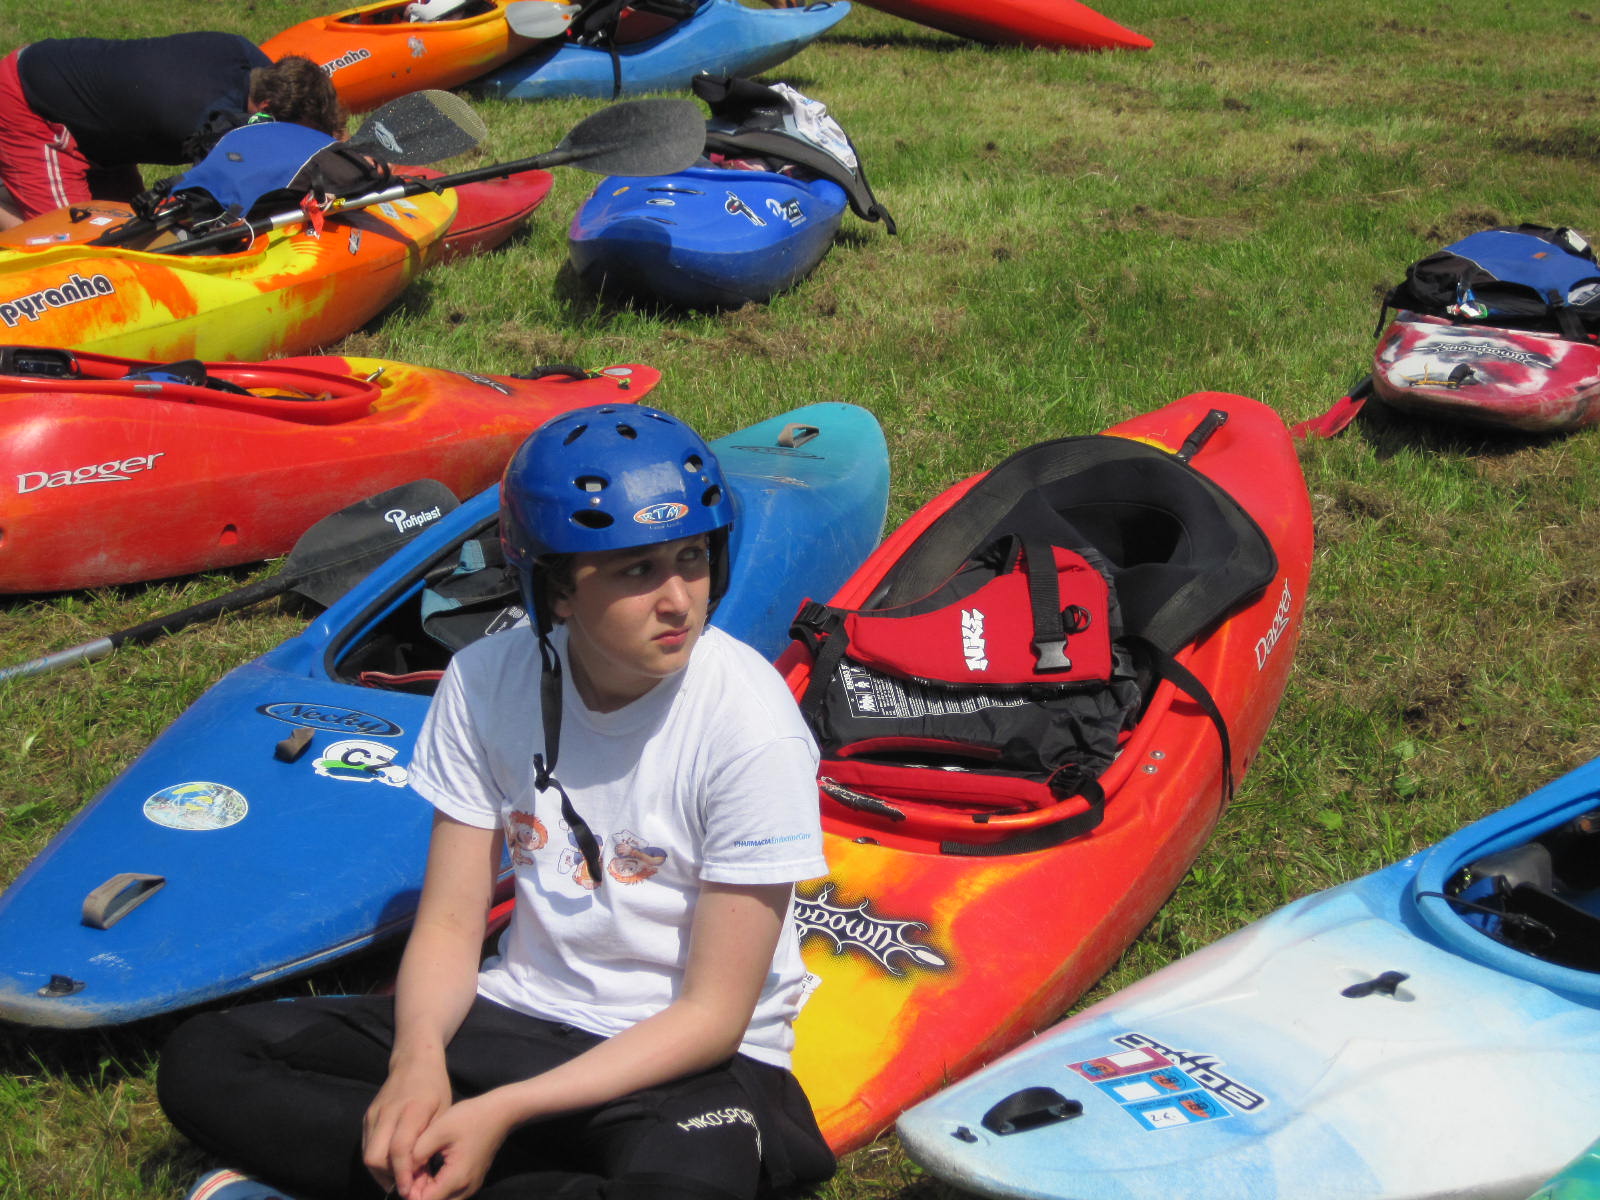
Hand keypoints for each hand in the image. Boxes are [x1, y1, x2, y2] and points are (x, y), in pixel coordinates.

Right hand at [362, 1051, 453, 1193]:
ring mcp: (373, 1115)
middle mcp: (387, 1113)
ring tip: (398, 1180)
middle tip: (404, 1187)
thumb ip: (430, 1142)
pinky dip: (376, 1161)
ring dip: (380, 1173)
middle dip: (387, 1178)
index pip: (399, 1149)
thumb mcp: (443, 1112)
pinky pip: (366, 1147)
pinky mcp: (367, 1117)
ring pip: (367, 1155)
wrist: (414, 1061)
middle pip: (375, 1157)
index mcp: (411, 1111)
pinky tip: (390, 1166)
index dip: (402, 1174)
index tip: (408, 1192)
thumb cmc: (435, 1088)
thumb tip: (421, 1176)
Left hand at [399, 1093, 513, 1199]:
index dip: (409, 1192)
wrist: (500, 1112)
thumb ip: (417, 1153)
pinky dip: (437, 1189)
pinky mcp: (472, 1182)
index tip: (404, 1174)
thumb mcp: (438, 1130)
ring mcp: (471, 1187)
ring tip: (419, 1170)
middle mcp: (465, 1189)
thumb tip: (404, 1172)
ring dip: (427, 1192)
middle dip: (418, 1194)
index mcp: (456, 1178)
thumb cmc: (469, 1117)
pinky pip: (450, 1195)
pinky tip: (430, 1171)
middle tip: (411, 1171)